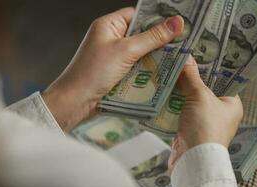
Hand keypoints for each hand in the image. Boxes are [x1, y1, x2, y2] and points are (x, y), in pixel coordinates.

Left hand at [42, 7, 183, 130]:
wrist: (75, 101)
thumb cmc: (93, 72)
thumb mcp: (126, 51)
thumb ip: (152, 37)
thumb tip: (176, 22)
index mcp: (109, 25)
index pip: (137, 15)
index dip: (156, 18)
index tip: (177, 24)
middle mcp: (110, 38)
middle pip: (141, 34)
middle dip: (159, 40)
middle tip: (181, 44)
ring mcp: (113, 56)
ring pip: (140, 52)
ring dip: (154, 57)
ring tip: (176, 59)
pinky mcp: (115, 72)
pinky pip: (135, 67)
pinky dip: (146, 70)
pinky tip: (161, 73)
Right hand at [169, 56, 242, 169]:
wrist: (193, 160)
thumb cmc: (205, 126)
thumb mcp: (200, 96)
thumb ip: (192, 76)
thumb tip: (185, 56)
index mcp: (232, 103)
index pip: (222, 78)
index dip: (209, 66)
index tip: (197, 53)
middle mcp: (220, 111)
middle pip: (204, 88)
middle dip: (191, 77)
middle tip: (179, 59)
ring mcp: (204, 121)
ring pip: (191, 99)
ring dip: (180, 89)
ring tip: (168, 71)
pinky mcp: (190, 128)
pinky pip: (182, 110)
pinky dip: (174, 102)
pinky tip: (163, 91)